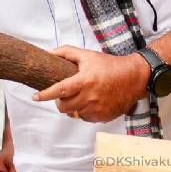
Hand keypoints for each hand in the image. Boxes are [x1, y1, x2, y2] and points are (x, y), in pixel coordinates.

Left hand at [32, 47, 148, 122]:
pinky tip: (89, 102)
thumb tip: (48, 53)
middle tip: (63, 95)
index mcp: (85, 81)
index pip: (59, 90)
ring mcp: (97, 109)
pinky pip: (86, 118)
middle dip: (59, 101)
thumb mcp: (87, 55)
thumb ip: (66, 52)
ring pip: (74, 114)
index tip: (35, 97)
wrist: (135, 77)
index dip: (45, 95)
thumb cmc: (110, 65)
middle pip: (63, 106)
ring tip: (79, 97)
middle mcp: (90, 97)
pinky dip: (83, 112)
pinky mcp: (104, 117)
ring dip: (72, 107)